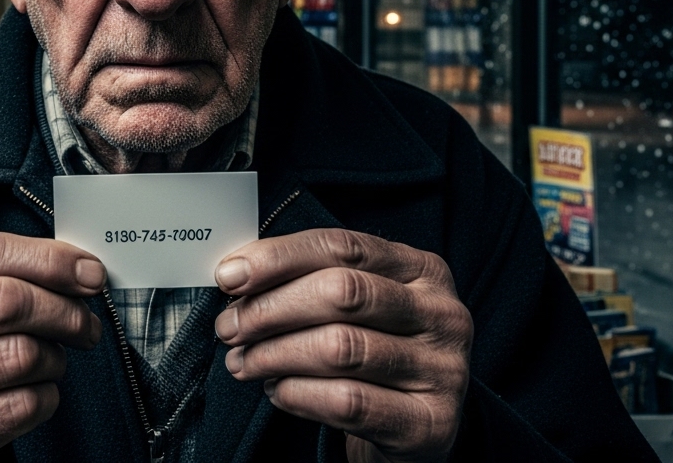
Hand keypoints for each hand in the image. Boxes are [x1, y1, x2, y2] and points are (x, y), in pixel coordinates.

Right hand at [0, 232, 105, 462]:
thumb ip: (0, 275)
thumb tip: (80, 271)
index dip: (47, 260)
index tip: (89, 273)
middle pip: (4, 302)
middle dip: (63, 311)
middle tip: (86, 324)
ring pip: (20, 356)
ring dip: (54, 359)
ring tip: (49, 361)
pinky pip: (21, 406)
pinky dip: (45, 398)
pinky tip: (32, 393)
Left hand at [213, 229, 471, 462]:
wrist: (416, 425)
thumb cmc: (373, 352)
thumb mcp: (357, 307)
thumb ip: (309, 280)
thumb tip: (237, 273)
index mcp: (421, 270)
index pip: (341, 247)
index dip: (278, 258)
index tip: (229, 276)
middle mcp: (441, 314)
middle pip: (341, 293)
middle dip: (270, 308)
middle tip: (229, 327)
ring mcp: (443, 369)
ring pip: (340, 348)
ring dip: (274, 354)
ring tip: (244, 362)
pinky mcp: (429, 423)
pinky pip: (348, 402)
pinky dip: (298, 394)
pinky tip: (277, 391)